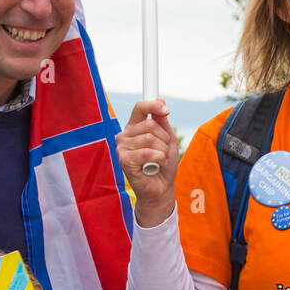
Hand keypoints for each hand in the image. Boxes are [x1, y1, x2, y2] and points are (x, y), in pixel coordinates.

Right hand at [115, 98, 178, 225]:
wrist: (161, 188)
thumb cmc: (163, 164)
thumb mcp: (168, 139)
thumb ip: (162, 122)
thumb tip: (161, 101)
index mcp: (134, 127)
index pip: (140, 108)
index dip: (153, 106)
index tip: (166, 110)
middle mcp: (125, 135)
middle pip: (150, 125)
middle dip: (164, 139)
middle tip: (164, 151)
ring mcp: (122, 147)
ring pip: (150, 138)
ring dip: (162, 151)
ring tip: (160, 160)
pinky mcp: (123, 160)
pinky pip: (146, 152)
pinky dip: (158, 159)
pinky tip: (156, 166)